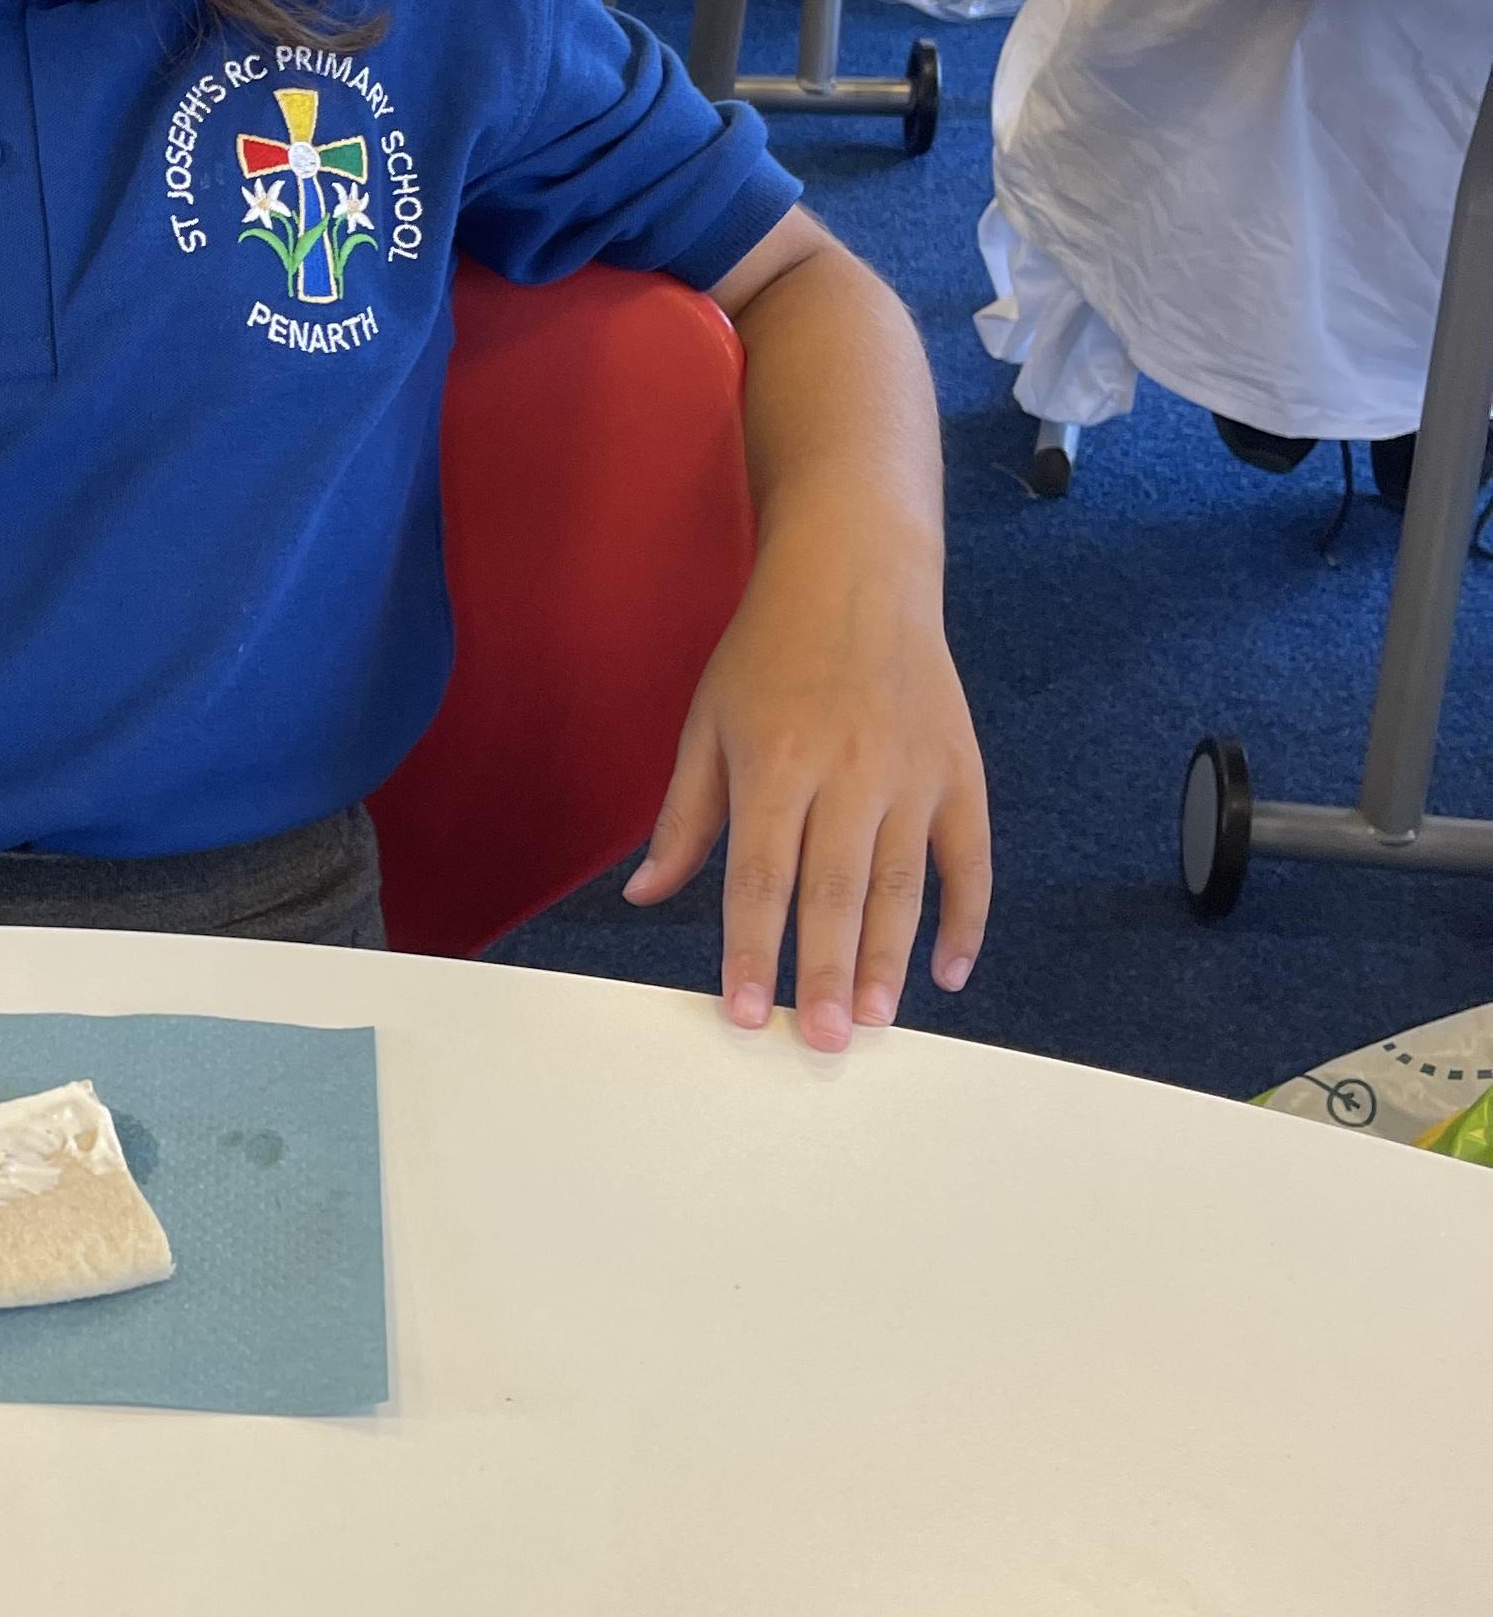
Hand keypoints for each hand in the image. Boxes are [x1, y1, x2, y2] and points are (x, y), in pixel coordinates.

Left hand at [624, 534, 990, 1048]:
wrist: (859, 573)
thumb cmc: (769, 651)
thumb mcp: (708, 721)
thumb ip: (685, 816)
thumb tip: (645, 895)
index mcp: (774, 762)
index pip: (759, 875)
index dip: (751, 949)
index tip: (744, 1013)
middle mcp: (848, 772)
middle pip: (835, 891)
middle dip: (825, 973)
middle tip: (819, 1042)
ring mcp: (912, 774)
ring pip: (903, 885)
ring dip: (889, 959)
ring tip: (873, 1022)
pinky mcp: (960, 770)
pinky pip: (970, 859)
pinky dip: (966, 918)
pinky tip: (949, 971)